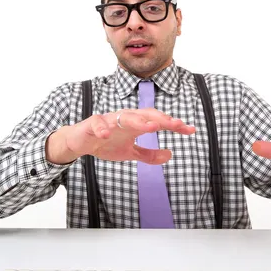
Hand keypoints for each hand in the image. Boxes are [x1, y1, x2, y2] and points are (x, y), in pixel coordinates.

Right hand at [46, 108, 195, 164]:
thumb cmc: (106, 143)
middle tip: (176, 124)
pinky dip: (102, 127)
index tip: (190, 130)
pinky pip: (97, 124)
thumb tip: (170, 155)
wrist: (80, 142)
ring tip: (151, 126)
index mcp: (136, 124)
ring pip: (125, 117)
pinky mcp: (92, 125)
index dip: (174, 125)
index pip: (158, 121)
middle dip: (161, 119)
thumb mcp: (130, 152)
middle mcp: (125, 118)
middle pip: (146, 115)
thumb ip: (149, 154)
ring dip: (138, 120)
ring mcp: (109, 120)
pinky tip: (107, 133)